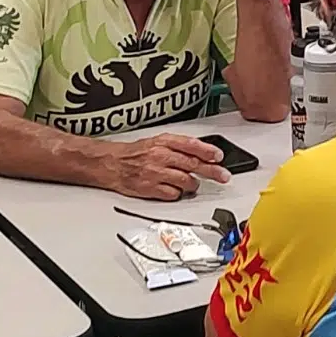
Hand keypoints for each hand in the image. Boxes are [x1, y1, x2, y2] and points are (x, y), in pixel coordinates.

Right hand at [92, 133, 226, 200]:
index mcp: (163, 142)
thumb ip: (179, 146)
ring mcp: (155, 173)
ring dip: (193, 184)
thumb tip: (203, 153)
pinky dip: (178, 193)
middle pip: (193, 164)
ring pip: (185, 181)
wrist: (112, 163)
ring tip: (193, 184)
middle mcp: (160, 156)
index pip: (191, 145)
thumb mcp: (158, 141)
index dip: (208, 151)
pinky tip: (176, 190)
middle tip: (223, 176)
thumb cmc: (136, 153)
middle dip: (212, 171)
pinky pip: (173, 194)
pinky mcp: (150, 189)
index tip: (219, 157)